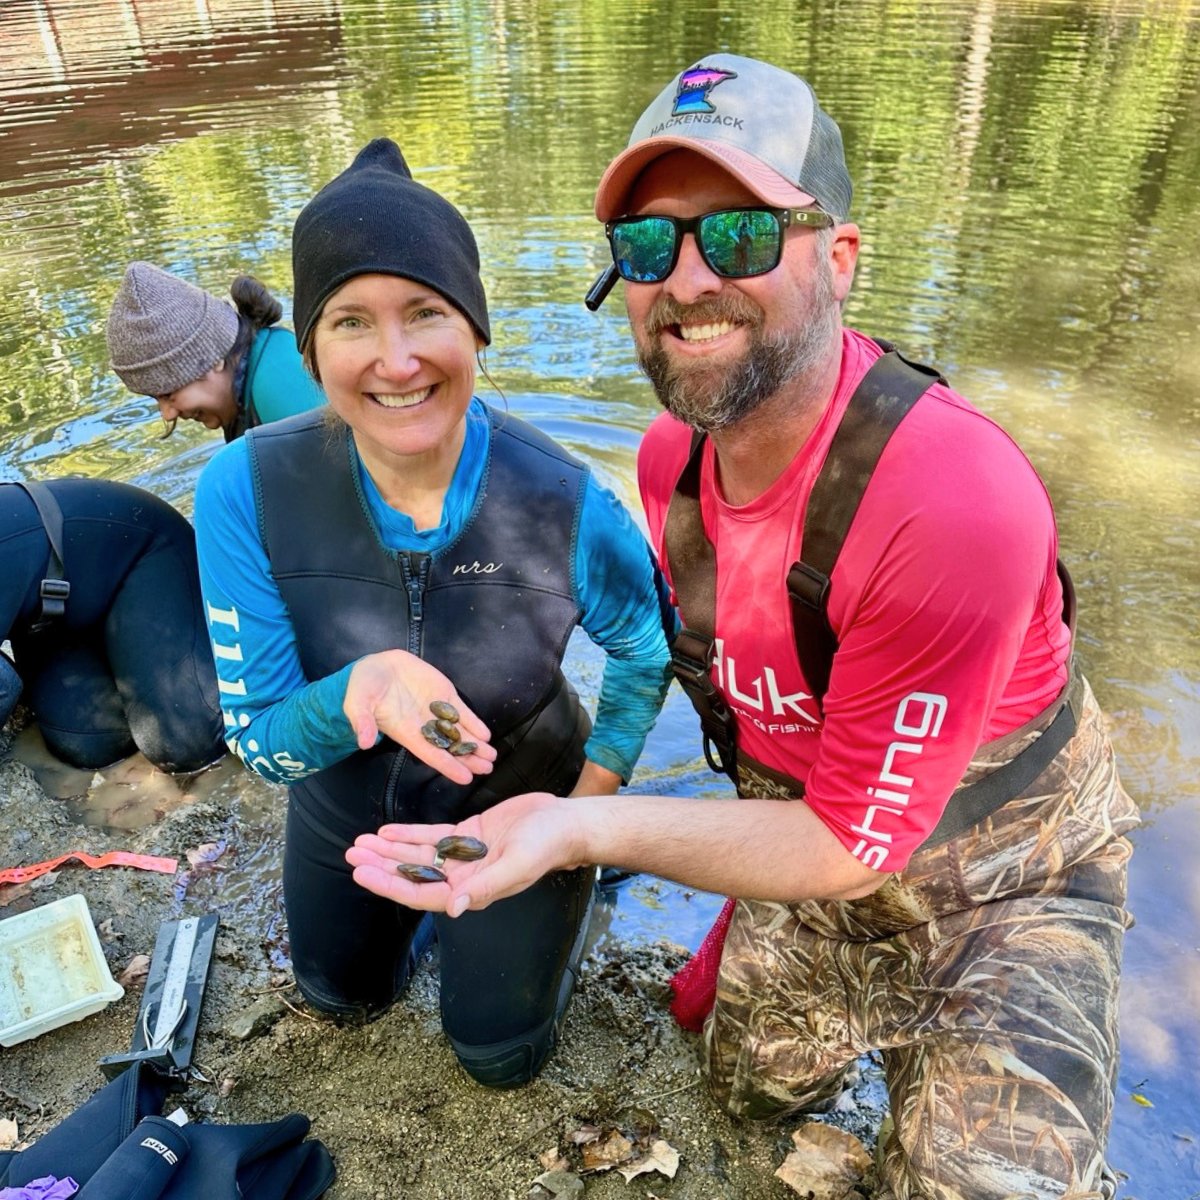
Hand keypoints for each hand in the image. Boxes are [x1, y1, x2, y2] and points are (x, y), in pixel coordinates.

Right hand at [343, 650, 496, 784]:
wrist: (376, 666)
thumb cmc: (364, 687)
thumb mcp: (357, 703)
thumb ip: (362, 721)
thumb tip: (364, 742)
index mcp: (405, 731)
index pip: (429, 753)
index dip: (448, 765)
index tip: (465, 778)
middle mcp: (423, 724)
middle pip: (449, 746)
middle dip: (468, 758)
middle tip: (487, 769)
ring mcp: (435, 709)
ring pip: (459, 731)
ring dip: (475, 744)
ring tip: (491, 757)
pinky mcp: (443, 693)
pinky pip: (461, 712)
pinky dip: (473, 723)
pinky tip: (485, 735)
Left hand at [345, 792, 585, 915]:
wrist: (564, 823)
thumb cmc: (546, 847)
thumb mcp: (517, 865)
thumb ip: (486, 886)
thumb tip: (453, 907)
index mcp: (471, 891)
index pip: (421, 893)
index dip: (389, 885)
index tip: (362, 873)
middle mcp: (462, 877)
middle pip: (412, 874)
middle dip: (381, 866)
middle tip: (351, 854)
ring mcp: (464, 855)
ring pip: (418, 855)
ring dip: (389, 850)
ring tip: (360, 842)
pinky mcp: (468, 833)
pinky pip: (432, 836)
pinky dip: (408, 834)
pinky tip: (387, 831)